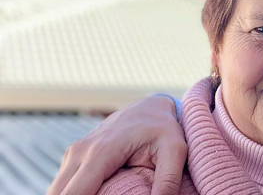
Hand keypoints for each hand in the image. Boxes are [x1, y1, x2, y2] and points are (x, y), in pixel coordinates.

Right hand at [47, 95, 186, 194]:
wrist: (150, 107)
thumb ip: (168, 181)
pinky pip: (63, 186)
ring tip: (107, 193)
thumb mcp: (175, 151)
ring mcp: (73, 154)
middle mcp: (80, 152)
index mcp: (101, 151)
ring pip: (57, 191)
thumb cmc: (164, 128)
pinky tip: (96, 192)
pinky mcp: (73, 158)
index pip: (73, 194)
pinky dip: (74, 193)